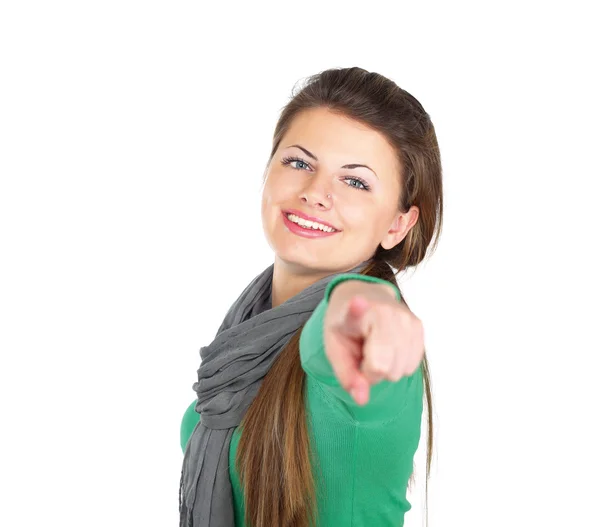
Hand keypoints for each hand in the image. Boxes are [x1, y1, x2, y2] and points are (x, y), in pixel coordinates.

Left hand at [324, 281, 424, 405]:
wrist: (366, 297)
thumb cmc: (347, 327)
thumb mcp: (335, 349)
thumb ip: (346, 375)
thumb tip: (362, 399)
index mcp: (356, 313)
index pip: (357, 315)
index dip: (357, 309)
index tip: (357, 302)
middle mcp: (386, 311)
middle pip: (384, 367)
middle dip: (371, 371)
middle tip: (363, 353)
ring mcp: (406, 318)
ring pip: (400, 370)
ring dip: (386, 368)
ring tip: (376, 348)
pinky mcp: (419, 326)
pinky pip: (411, 366)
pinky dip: (399, 364)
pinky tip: (389, 347)